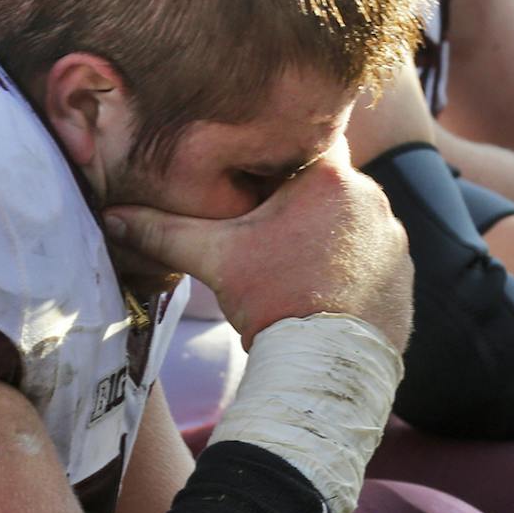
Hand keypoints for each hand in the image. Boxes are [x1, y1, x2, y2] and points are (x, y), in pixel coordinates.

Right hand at [105, 145, 413, 348]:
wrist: (327, 367)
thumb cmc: (273, 301)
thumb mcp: (213, 259)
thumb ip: (163, 231)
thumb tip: (109, 218)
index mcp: (329, 178)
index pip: (303, 146)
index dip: (275, 164)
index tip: (257, 186)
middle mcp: (374, 198)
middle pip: (327, 187)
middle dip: (299, 205)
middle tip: (267, 235)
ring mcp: (395, 239)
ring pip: (351, 222)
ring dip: (326, 238)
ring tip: (293, 270)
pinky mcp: (404, 276)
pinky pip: (372, 258)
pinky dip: (349, 269)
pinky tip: (320, 293)